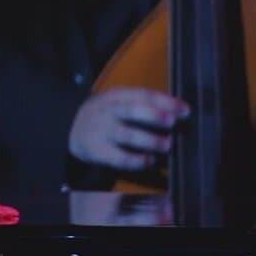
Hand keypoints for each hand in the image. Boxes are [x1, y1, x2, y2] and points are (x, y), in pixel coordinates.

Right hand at [68, 87, 187, 170]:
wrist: (70, 128)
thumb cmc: (106, 115)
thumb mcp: (119, 102)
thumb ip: (144, 105)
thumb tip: (178, 111)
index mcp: (117, 97)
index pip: (142, 95)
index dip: (165, 101)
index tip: (185, 110)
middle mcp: (109, 112)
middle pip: (130, 110)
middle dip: (153, 115)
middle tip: (172, 121)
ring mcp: (103, 132)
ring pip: (126, 135)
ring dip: (149, 140)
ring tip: (166, 145)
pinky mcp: (99, 151)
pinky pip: (119, 158)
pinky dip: (136, 160)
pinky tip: (149, 160)